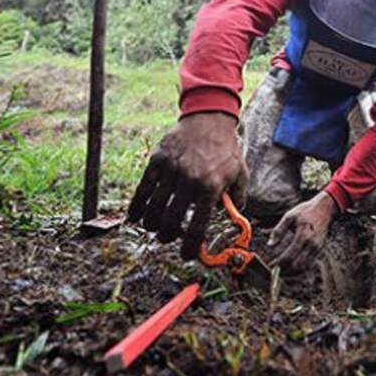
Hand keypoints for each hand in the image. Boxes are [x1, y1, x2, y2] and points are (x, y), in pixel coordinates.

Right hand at [127, 112, 247, 258]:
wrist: (208, 120)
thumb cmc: (225, 150)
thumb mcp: (240, 174)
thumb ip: (238, 199)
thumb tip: (235, 220)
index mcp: (211, 188)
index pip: (197, 227)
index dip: (190, 247)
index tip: (186, 255)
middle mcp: (190, 181)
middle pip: (170, 221)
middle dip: (167, 236)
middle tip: (168, 238)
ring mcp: (171, 171)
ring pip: (153, 208)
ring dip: (151, 224)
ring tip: (154, 228)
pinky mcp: (157, 161)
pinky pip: (142, 189)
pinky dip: (136, 207)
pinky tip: (135, 217)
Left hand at [267, 192, 337, 273]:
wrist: (324, 208)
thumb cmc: (305, 211)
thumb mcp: (289, 217)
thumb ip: (278, 231)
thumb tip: (269, 245)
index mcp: (303, 236)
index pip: (289, 256)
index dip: (279, 264)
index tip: (270, 266)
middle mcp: (311, 244)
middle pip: (297, 265)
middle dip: (285, 271)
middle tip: (275, 271)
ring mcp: (317, 248)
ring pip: (304, 267)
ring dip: (292, 272)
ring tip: (282, 271)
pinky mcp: (320, 249)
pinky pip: (310, 264)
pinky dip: (300, 269)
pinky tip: (292, 267)